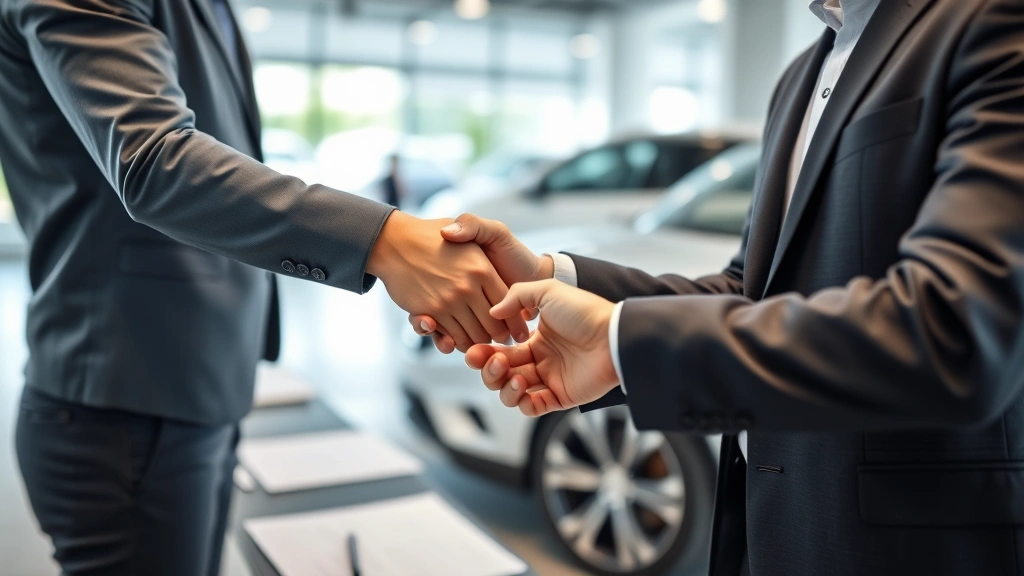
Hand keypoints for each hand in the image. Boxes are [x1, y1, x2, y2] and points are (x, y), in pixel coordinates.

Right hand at [367, 211, 529, 351]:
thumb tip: (482, 255)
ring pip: (474, 335)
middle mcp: (467, 286)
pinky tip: (459, 338)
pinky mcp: (431, 312)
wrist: (394, 242)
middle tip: (501, 340)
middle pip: (493, 324)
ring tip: (481, 341)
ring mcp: (448, 301)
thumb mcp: (463, 223)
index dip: (514, 320)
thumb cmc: (430, 234)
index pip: (507, 303)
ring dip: (479, 343)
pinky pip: (452, 337)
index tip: (517, 329)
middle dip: (500, 336)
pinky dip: (458, 343)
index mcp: (481, 268)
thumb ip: (476, 229)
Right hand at [465, 279, 619, 416]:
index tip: (474, 350)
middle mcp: (541, 361)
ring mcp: (550, 380)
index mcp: (536, 339)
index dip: (484, 353)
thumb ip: (517, 296)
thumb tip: (493, 312)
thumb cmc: (585, 312)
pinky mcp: (561, 398)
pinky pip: (532, 408)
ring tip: (514, 376)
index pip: (501, 351)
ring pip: (512, 394)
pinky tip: (523, 387)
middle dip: (489, 371)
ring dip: (504, 387)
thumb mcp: (549, 291)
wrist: (614, 335)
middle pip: (501, 374)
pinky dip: (522, 402)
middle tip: (495, 362)